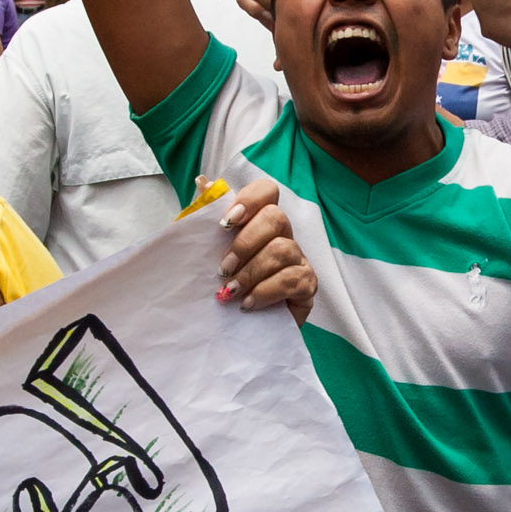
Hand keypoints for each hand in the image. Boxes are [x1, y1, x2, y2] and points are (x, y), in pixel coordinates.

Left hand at [216, 179, 316, 318]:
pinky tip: (248, 303)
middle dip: (245, 243)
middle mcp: (283, 236)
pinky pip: (293, 280)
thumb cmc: (222, 284)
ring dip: (251, 272)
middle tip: (223, 269)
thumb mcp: (205, 252)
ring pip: (283, 250)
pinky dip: (266, 292)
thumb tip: (203, 182)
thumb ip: (203, 219)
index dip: (250, 199)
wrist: (235, 329)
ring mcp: (298, 260)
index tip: (225, 223)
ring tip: (230, 292)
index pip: (267, 191)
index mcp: (259, 221)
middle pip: (276, 218)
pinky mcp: (307, 285)